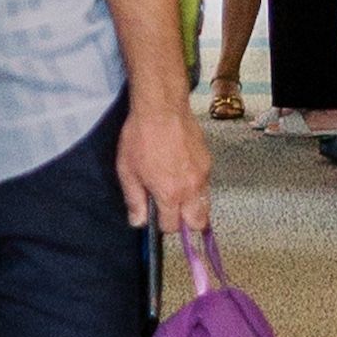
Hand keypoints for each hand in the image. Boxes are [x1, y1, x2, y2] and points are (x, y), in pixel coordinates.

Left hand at [120, 88, 214, 239]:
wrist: (162, 109)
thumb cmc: (139, 139)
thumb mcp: (127, 170)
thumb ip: (134, 200)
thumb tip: (138, 222)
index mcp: (170, 195)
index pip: (173, 226)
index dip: (163, 224)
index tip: (156, 216)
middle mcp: (191, 190)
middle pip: (198, 223)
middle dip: (186, 222)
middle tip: (171, 209)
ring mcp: (203, 176)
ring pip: (205, 205)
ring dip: (193, 206)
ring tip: (177, 192)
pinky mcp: (208, 163)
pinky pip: (206, 185)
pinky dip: (196, 186)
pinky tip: (182, 172)